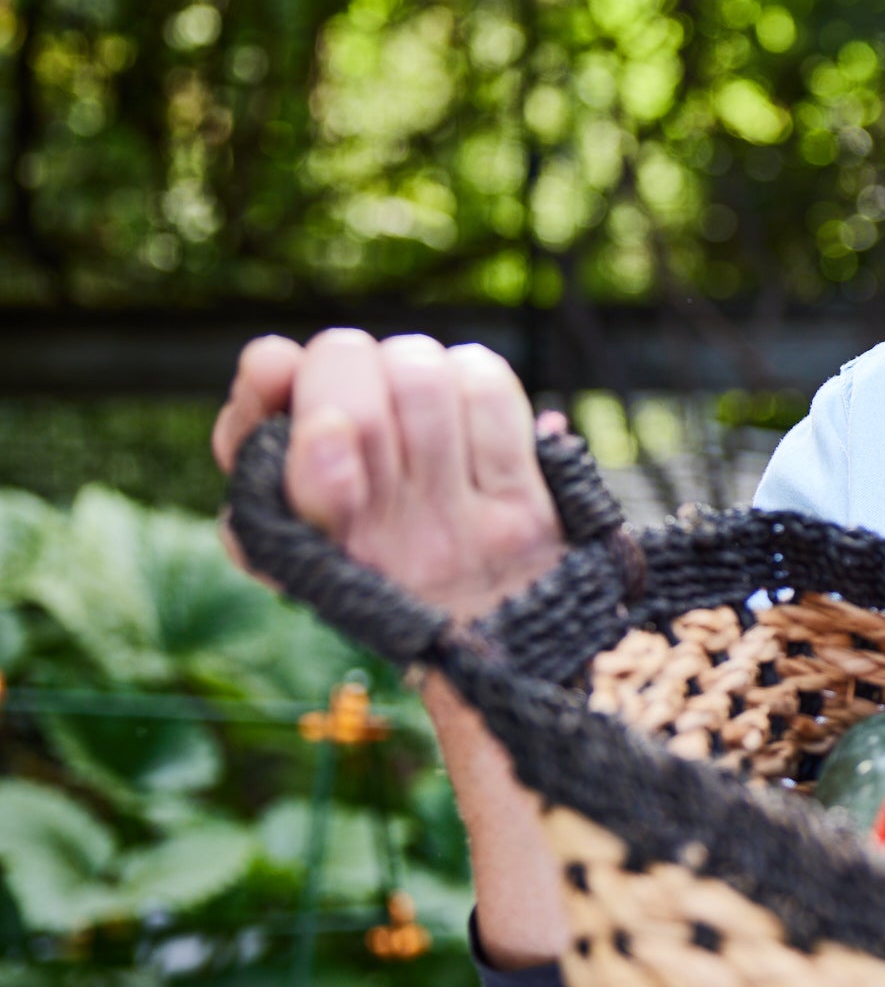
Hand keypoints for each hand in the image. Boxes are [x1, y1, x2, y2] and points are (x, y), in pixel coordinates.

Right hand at [212, 331, 567, 623]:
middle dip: (343, 360)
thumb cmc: (370, 538)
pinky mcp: (525, 510)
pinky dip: (472, 372)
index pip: (302, 488)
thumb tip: (270, 353)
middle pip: (357, 407)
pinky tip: (464, 400)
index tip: (312, 409)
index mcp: (300, 546)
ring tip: (410, 391)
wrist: (483, 633)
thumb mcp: (286, 498)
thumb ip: (257, 426)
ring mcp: (458, 531)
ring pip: (422, 379)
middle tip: (354, 370)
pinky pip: (489, 392)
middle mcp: (380, 547)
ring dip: (410, 362)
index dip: (300, 431)